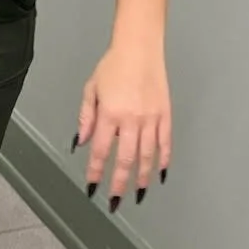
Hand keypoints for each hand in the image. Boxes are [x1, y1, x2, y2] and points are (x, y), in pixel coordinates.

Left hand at [75, 43, 170, 208]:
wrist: (140, 48)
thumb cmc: (113, 66)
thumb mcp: (92, 88)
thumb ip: (86, 117)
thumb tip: (82, 142)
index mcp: (110, 113)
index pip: (102, 150)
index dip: (97, 171)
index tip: (92, 186)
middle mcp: (131, 119)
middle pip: (126, 159)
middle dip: (119, 182)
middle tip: (115, 200)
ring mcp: (151, 118)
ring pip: (148, 155)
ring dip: (142, 177)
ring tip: (138, 193)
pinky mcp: (166, 115)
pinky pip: (166, 142)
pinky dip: (164, 159)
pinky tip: (160, 173)